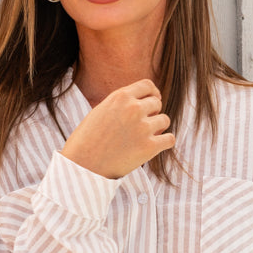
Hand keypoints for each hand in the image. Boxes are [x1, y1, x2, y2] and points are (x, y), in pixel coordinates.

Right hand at [60, 79, 174, 179]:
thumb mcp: (100, 112)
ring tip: (146, 137)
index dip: (152, 93)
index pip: (147, 86)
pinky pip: (170, 139)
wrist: (82, 166)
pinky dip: (165, 142)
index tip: (152, 101)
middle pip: (156, 103)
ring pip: (164, 120)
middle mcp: (133, 109)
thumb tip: (140, 102)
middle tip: (143, 125)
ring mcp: (143, 128)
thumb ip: (120, 104)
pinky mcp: (149, 147)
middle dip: (152, 112)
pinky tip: (157, 146)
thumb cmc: (86, 141)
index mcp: (120, 97)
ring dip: (158, 128)